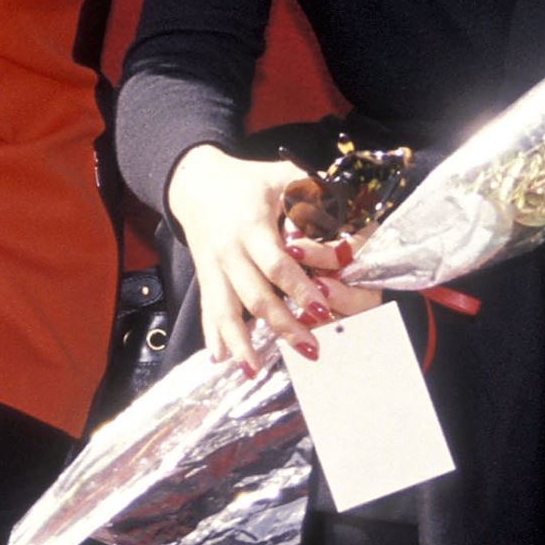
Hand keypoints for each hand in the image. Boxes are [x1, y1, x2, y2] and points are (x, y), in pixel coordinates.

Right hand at [166, 145, 378, 375]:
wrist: (194, 182)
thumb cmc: (247, 181)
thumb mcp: (281, 175)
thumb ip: (314, 191)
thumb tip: (350, 208)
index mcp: (250, 226)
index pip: (276, 264)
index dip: (299, 288)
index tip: (322, 307)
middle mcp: (229, 251)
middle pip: (255, 296)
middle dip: (282, 325)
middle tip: (311, 348)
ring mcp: (213, 267)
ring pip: (226, 310)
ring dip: (241, 342)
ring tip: (256, 369)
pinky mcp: (205, 277)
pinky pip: (208, 310)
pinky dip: (213, 336)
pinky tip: (221, 359)